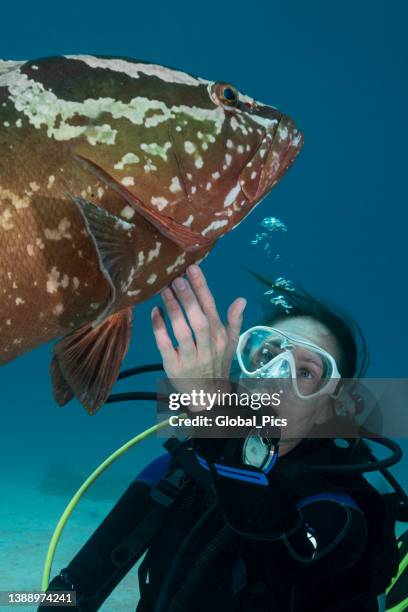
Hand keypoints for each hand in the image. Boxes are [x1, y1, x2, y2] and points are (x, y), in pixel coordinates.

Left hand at [151, 264, 245, 408]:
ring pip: (182, 332)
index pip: (212, 308)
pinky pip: (166, 346)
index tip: (193, 269)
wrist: (208, 397)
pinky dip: (159, 329)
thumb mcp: (230, 343)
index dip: (202, 288)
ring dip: (173, 310)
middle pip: (199, 320)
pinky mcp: (174, 367)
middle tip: (177, 279)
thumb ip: (234, 320)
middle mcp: (207, 347)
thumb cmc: (218, 364)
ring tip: (164, 291)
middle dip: (188, 299)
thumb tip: (241, 299)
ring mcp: (191, 358)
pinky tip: (155, 312)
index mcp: (220, 336)